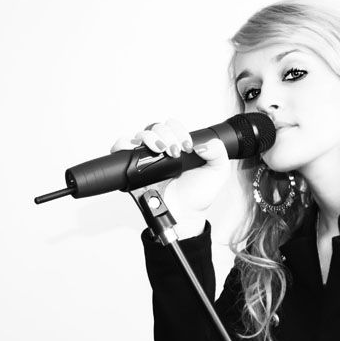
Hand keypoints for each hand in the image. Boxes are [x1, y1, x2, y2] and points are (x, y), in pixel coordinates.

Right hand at [111, 119, 230, 236]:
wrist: (185, 214)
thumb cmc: (198, 194)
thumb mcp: (218, 171)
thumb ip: (218, 152)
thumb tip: (204, 142)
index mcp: (179, 145)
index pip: (173, 126)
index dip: (179, 131)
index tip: (187, 146)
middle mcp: (162, 149)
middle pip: (156, 127)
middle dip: (166, 135)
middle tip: (175, 151)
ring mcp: (147, 158)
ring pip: (140, 135)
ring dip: (150, 138)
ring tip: (161, 151)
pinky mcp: (133, 168)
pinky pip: (121, 148)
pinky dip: (125, 144)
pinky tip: (137, 150)